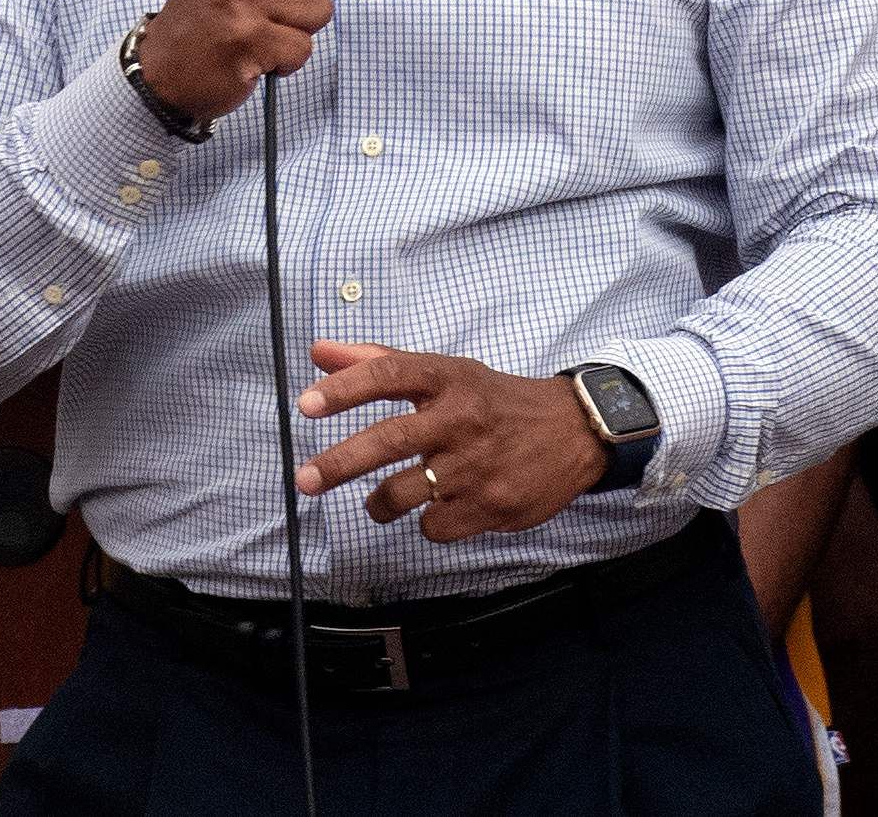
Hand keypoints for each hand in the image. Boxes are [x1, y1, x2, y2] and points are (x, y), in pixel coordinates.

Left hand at [294, 346, 609, 535]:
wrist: (572, 432)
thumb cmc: (494, 400)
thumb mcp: (446, 372)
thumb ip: (379, 362)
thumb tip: (317, 352)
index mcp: (448, 378)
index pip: (388, 375)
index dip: (344, 389)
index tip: (306, 405)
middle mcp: (461, 418)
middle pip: (388, 441)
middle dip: (338, 463)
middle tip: (305, 479)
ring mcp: (476, 465)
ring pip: (402, 494)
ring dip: (378, 504)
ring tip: (378, 504)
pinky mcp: (490, 505)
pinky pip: (433, 526)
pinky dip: (426, 522)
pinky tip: (439, 509)